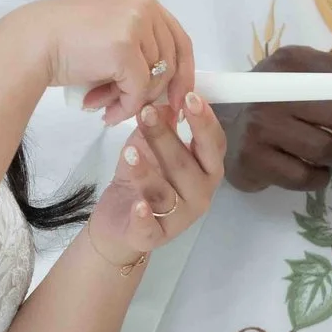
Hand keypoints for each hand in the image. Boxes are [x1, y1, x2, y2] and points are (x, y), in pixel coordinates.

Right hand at [41, 0, 194, 121]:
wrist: (32, 43)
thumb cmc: (63, 41)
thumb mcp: (111, 33)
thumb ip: (140, 48)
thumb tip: (167, 89)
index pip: (179, 39)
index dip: (183, 73)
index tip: (179, 100)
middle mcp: (145, 6)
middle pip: (170, 61)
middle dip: (153, 93)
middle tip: (132, 110)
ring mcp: (136, 24)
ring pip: (155, 78)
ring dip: (132, 101)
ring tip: (106, 106)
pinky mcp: (125, 48)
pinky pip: (138, 89)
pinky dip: (125, 106)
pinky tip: (105, 111)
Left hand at [86, 93, 225, 263]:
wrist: (118, 222)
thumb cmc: (142, 179)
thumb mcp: (150, 146)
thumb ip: (162, 123)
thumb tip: (167, 95)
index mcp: (205, 170)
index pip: (212, 144)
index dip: (204, 121)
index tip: (190, 96)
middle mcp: (199, 195)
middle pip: (187, 166)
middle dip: (167, 138)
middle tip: (147, 112)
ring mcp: (177, 218)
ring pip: (166, 194)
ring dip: (148, 173)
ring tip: (130, 151)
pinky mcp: (152, 237)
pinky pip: (149, 228)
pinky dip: (144, 217)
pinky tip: (138, 206)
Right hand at [222, 46, 331, 194]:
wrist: (220, 124)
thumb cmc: (277, 100)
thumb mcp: (306, 76)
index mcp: (292, 63)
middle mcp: (274, 90)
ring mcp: (261, 126)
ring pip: (327, 149)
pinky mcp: (254, 159)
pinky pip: (306, 177)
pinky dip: (319, 177)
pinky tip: (311, 168)